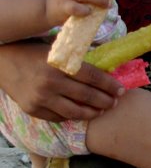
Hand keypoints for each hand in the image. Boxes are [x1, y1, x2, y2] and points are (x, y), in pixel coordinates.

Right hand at [0, 42, 123, 121]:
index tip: (121, 90)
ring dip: (92, 112)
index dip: (110, 85)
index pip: (92, 77)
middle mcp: (50, 82)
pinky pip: (58, 117)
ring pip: (74, 111)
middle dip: (105, 100)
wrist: (2, 61)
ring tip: (102, 110)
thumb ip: (78, 59)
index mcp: (59, 64)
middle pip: (87, 96)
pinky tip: (82, 113)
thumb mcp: (57, 50)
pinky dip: (72, 116)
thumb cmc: (35, 52)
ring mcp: (40, 98)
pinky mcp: (32, 109)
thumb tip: (107, 66)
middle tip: (115, 102)